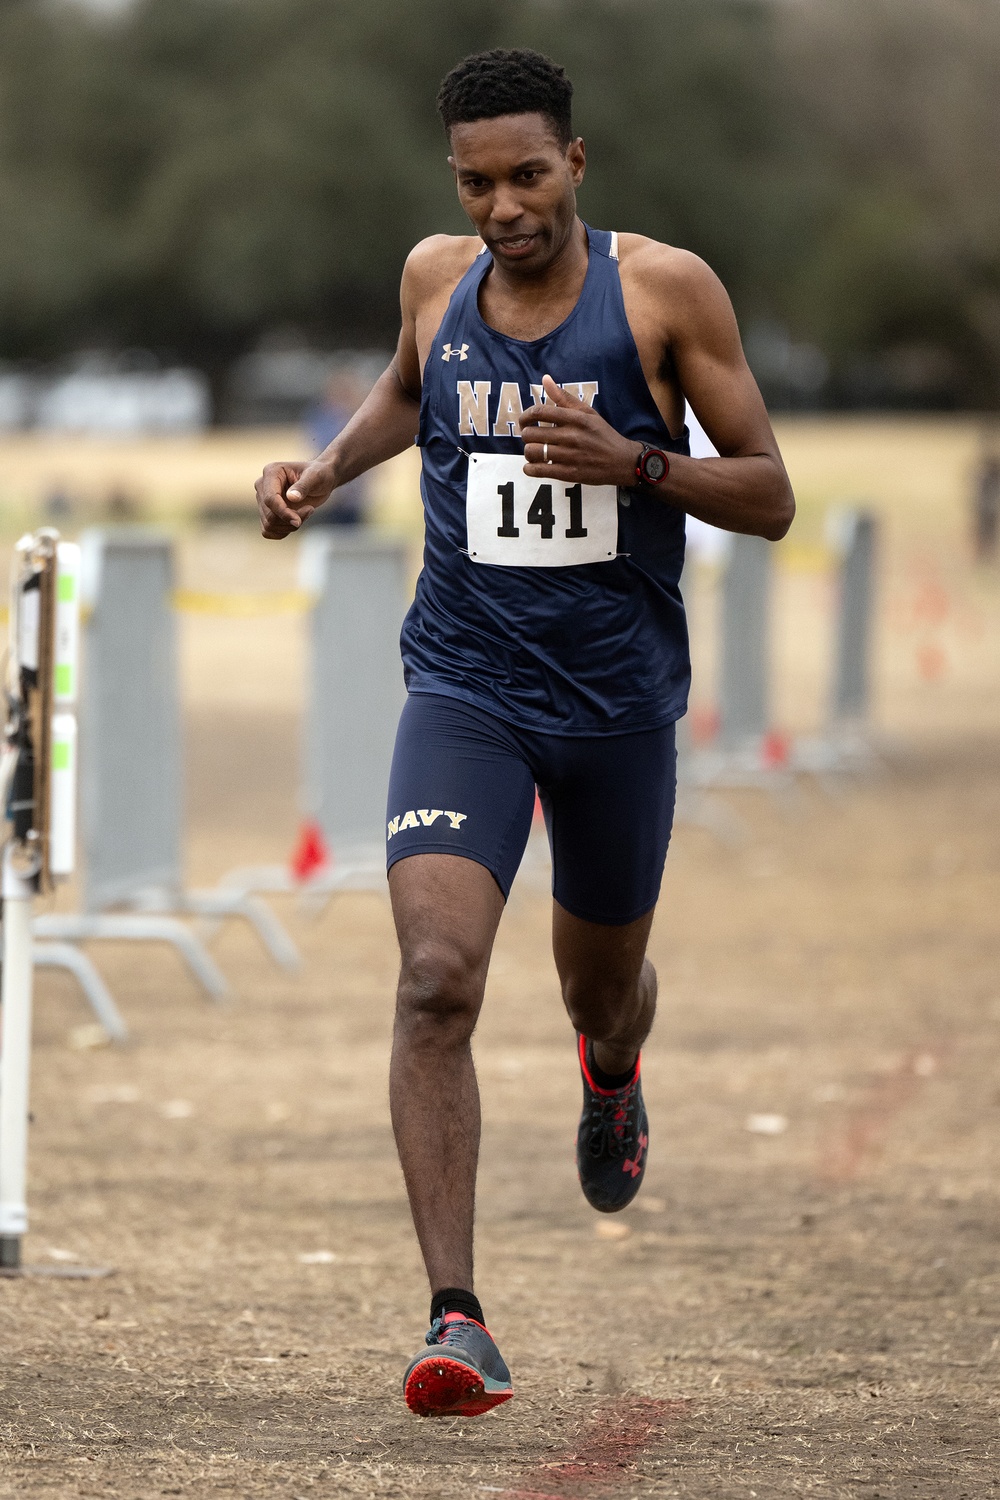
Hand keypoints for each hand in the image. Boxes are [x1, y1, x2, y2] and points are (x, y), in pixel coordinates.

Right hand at [254, 458, 335, 538]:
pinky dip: (283, 531)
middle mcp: (262, 486)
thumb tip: (291, 497)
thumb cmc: (319, 474)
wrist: (320, 481)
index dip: (283, 513)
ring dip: (289, 526)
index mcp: (271, 472)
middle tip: (310, 510)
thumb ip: (303, 486)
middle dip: (291, 519)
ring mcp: (262, 500)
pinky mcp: (266, 512)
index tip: (299, 521)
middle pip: (270, 515)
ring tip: (306, 512)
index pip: (270, 499)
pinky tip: (296, 521)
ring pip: (269, 525)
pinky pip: (268, 531)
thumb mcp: (315, 477)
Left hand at [519, 374, 641, 486]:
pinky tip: (534, 465)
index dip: (526, 416)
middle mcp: (572, 436)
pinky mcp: (569, 474)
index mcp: (575, 418)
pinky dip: (530, 468)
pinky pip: (539, 470)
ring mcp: (570, 456)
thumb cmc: (602, 435)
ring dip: (528, 452)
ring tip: (535, 452)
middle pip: (531, 433)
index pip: (540, 412)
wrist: (622, 461)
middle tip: (532, 437)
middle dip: (527, 435)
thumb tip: (545, 379)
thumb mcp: (587, 412)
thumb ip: (564, 397)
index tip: (525, 421)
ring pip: (532, 452)